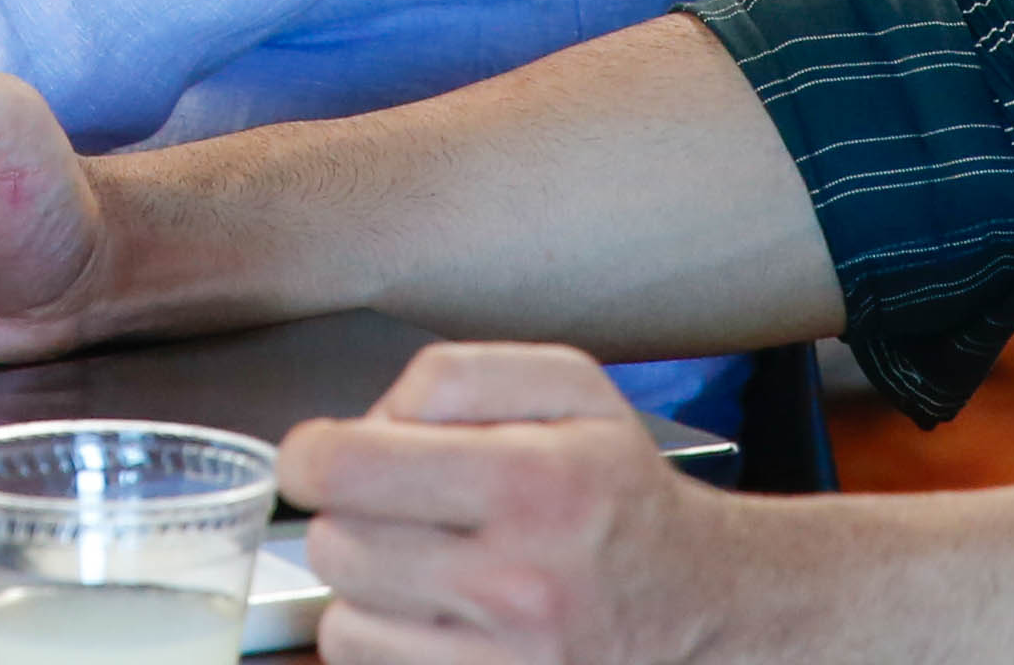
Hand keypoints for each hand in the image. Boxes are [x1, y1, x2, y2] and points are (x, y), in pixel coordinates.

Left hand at [286, 343, 738, 664]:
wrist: (703, 604)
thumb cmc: (622, 492)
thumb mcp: (568, 386)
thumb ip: (455, 376)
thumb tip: (368, 422)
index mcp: (533, 483)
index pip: (348, 468)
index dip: (311, 455)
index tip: (318, 456)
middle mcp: (519, 585)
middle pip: (336, 546)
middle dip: (351, 518)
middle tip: (403, 512)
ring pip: (343, 626)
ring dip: (367, 595)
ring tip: (426, 571)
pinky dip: (390, 648)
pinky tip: (436, 622)